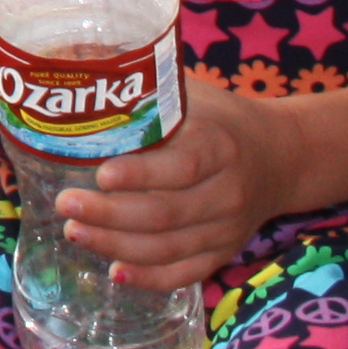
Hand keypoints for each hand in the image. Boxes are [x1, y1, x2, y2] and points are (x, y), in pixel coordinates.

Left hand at [57, 86, 296, 289]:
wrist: (281, 157)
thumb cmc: (217, 118)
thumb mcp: (189, 94)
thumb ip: (146, 88)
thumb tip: (78, 71)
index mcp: (219, 146)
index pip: (181, 166)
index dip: (140, 175)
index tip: (99, 175)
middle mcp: (227, 192)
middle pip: (166, 214)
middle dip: (110, 215)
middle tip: (66, 205)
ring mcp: (228, 228)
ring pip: (170, 248)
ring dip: (117, 245)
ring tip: (74, 232)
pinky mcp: (224, 251)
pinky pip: (187, 272)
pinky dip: (150, 277)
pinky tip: (115, 272)